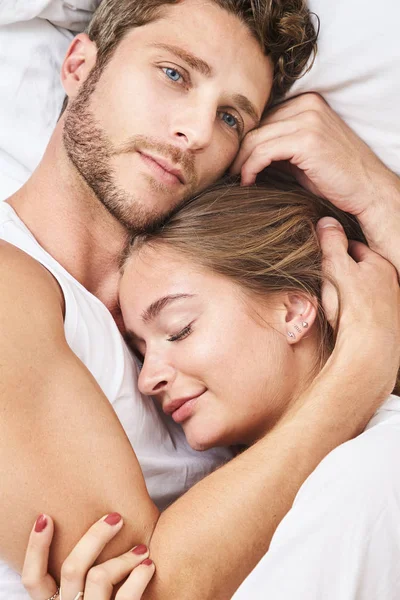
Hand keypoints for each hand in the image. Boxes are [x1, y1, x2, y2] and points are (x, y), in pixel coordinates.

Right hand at [22, 513, 154, 599]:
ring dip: (124, 556)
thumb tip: (93, 534)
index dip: (36, 548)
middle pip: (71, 568)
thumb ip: (80, 578)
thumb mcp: (82, 597)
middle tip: (115, 518)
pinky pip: (126, 596)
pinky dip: (139, 575)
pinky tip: (148, 565)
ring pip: (99, 576)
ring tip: (143, 549)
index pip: (33, 579)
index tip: (46, 517)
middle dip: (94, 536)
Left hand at [231, 93, 398, 219]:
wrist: (368, 189)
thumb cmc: (335, 176)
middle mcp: (307, 104)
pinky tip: (248, 182)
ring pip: (255, 139)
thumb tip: (243, 152)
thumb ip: (278, 145)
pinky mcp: (307, 140)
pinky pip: (263, 152)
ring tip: (237, 180)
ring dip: (240, 163)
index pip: (262, 118)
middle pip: (256, 126)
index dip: (244, 142)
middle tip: (229, 173)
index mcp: (307, 102)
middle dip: (238, 151)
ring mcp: (308, 120)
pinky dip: (250, 168)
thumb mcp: (302, 154)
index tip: (234, 163)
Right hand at [317, 217, 399, 402]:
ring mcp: (389, 305)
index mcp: (379, 265)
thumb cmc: (355, 308)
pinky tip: (346, 317)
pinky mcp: (385, 324)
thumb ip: (331, 244)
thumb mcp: (337, 269)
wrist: (370, 351)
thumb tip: (326, 222)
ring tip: (336, 299)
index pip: (354, 247)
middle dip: (344, 270)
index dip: (336, 248)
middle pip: (360, 269)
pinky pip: (366, 310)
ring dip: (350, 292)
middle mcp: (389, 283)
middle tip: (326, 276)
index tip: (323, 251)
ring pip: (364, 290)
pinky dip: (356, 310)